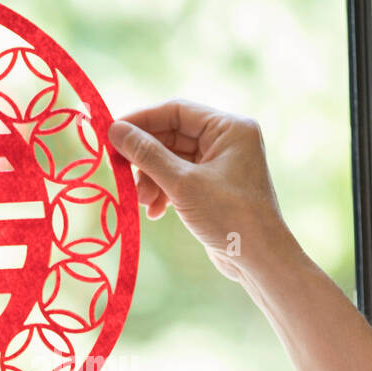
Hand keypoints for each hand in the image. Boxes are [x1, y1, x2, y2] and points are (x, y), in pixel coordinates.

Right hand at [108, 99, 293, 280]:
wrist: (259, 259)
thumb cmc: (228, 215)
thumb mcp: (182, 183)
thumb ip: (147, 154)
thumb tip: (114, 130)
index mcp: (229, 127)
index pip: (176, 111)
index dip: (141, 121)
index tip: (111, 134)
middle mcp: (227, 141)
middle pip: (172, 137)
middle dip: (145, 159)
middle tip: (119, 173)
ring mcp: (221, 165)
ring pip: (172, 161)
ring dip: (151, 179)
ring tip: (141, 202)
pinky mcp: (214, 188)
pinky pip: (180, 179)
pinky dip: (163, 192)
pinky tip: (154, 211)